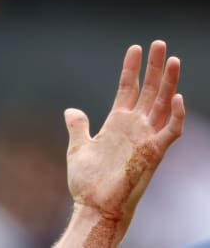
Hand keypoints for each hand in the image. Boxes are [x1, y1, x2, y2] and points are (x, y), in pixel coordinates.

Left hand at [63, 40, 184, 238]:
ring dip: (169, 83)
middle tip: (160, 43)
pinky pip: (170, 132)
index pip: (127, 88)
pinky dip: (176, 116)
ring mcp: (145, 138)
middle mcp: (133, 127)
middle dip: (155, 67)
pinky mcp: (153, 154)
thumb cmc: (87, 180)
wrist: (94, 205)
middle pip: (148, 90)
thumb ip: (78, 126)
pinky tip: (177, 97)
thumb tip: (72, 109)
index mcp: (116, 123)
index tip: (135, 48)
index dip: (131, 68)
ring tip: (173, 59)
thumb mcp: (78, 147)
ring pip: (162, 105)